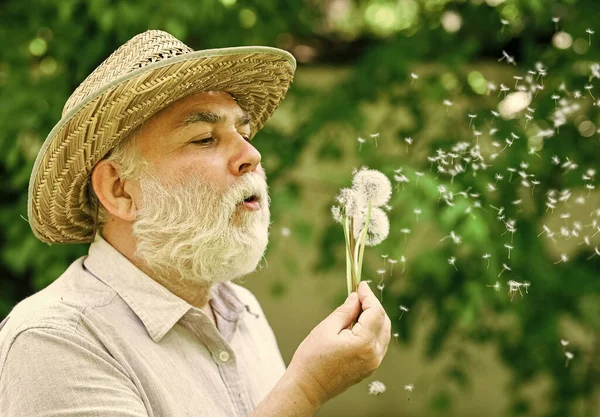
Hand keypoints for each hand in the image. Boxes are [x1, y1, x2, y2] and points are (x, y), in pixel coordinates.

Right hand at [287, 281, 390, 408]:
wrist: (307, 388)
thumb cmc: (312, 358)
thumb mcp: (326, 328)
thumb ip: (345, 311)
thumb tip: (356, 298)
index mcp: (364, 343)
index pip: (376, 311)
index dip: (368, 296)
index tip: (360, 285)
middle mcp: (374, 354)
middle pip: (383, 321)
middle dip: (372, 305)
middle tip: (357, 295)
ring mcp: (374, 363)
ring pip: (383, 332)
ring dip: (374, 318)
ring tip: (356, 309)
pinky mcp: (370, 368)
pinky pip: (378, 343)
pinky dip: (372, 330)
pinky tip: (357, 325)